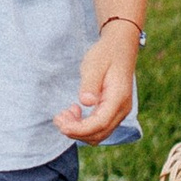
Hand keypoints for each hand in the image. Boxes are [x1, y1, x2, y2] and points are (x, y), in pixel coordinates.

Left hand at [55, 23, 139, 143]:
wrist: (120, 46)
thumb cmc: (105, 54)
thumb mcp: (94, 64)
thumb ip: (90, 83)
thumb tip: (86, 102)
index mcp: (118, 98)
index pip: (100, 124)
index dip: (80, 129)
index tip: (62, 125)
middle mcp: (122, 109)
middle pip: (99, 134)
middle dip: (76, 131)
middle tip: (58, 118)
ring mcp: (119, 112)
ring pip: (99, 134)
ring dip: (79, 129)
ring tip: (64, 114)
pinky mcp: (113, 111)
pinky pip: (99, 127)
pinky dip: (84, 125)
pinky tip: (74, 110)